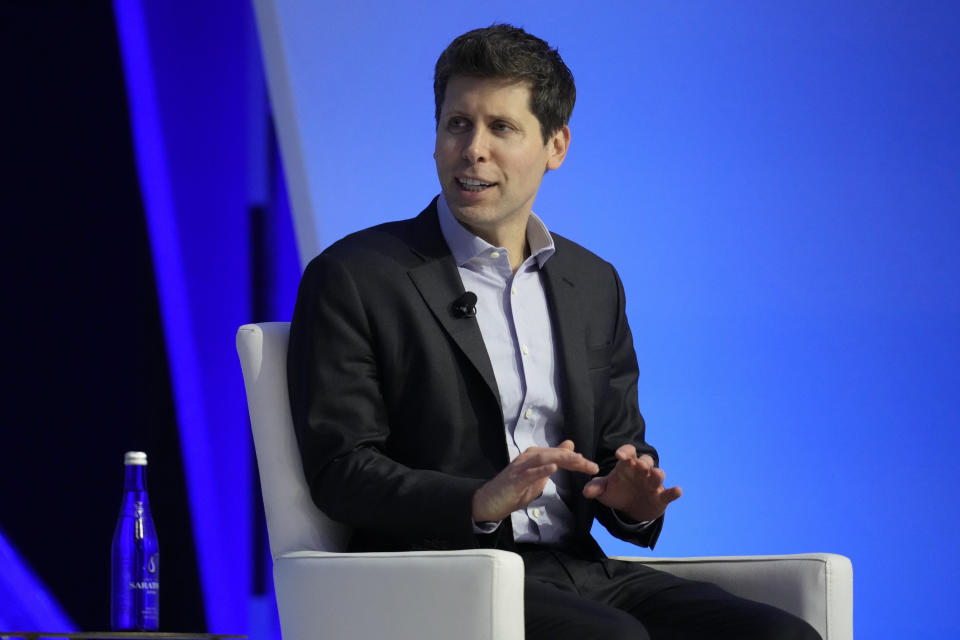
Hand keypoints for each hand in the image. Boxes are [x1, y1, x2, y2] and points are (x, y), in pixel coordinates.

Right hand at [473, 440, 598, 522]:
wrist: (488, 502)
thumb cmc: (513, 491)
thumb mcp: (537, 476)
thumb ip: (552, 462)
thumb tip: (570, 447)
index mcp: (535, 457)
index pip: (560, 455)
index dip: (577, 460)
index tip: (592, 467)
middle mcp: (528, 458)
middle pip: (554, 454)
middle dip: (574, 460)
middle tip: (591, 466)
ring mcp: (520, 468)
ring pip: (544, 459)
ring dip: (562, 459)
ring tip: (578, 461)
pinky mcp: (514, 480)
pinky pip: (529, 473)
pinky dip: (541, 470)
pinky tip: (553, 468)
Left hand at [581, 444, 681, 521]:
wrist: (630, 508)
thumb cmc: (616, 492)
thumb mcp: (603, 490)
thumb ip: (595, 488)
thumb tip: (586, 491)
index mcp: (627, 466)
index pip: (628, 453)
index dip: (625, 452)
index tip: (620, 454)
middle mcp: (642, 472)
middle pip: (645, 461)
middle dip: (644, 462)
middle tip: (641, 465)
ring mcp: (652, 483)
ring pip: (658, 474)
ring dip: (658, 474)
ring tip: (656, 474)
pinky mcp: (661, 497)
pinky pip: (669, 493)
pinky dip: (674, 492)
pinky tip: (678, 490)